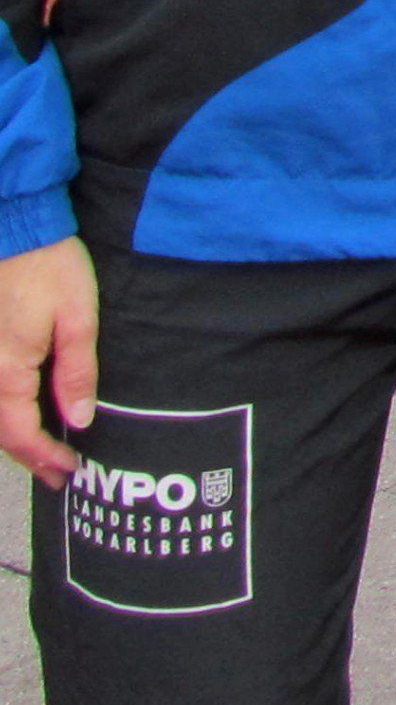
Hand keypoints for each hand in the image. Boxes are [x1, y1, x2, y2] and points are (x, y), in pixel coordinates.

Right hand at [0, 238, 95, 483]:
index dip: (44, 458)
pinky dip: (6, 415)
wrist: (17, 228)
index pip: (20, 434)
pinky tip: (25, 415)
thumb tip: (79, 420)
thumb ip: (76, 372)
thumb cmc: (49, 267)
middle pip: (1, 433)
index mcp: (7, 372)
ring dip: (15, 439)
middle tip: (57, 476)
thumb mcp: (78, 318)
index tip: (69, 471)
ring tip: (43, 454)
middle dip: (29, 457)